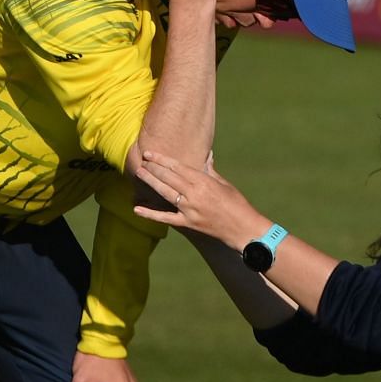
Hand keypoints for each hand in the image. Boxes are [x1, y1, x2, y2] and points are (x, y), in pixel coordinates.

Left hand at [132, 150, 271, 248]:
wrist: (243, 228)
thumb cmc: (237, 204)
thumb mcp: (224, 184)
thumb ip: (211, 171)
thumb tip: (207, 156)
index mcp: (203, 181)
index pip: (178, 167)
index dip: (162, 159)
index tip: (150, 153)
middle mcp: (194, 194)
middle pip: (169, 177)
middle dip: (153, 167)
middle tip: (141, 159)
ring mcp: (189, 209)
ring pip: (165, 193)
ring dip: (150, 182)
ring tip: (139, 173)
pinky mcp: (187, 223)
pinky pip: (165, 218)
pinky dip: (150, 214)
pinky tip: (136, 208)